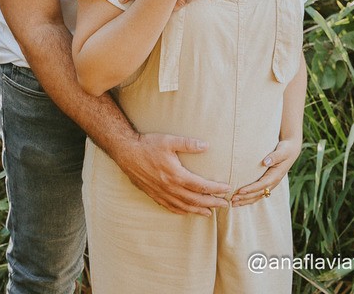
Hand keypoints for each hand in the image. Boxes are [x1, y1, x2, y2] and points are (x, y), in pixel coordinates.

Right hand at [111, 132, 231, 215]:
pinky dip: (180, 210)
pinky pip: (169, 206)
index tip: (227, 189)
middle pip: (195, 199)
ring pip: (183, 206)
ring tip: (210, 213)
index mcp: (176, 175)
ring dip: (198, 210)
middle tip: (225, 205)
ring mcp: (161, 193)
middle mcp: (169, 188)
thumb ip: (189, 144)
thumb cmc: (148, 144)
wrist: (126, 152)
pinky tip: (187, 211)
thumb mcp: (169, 140)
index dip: (215, 189)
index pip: (201, 186)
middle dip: (212, 203)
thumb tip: (206, 145)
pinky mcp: (153, 194)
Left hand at [231, 138, 301, 207]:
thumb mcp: (282, 151)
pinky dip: (249, 198)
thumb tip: (266, 162)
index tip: (241, 191)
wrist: (291, 150)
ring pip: (258, 196)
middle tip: (233, 199)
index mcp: (276, 175)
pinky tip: (241, 200)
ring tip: (234, 203)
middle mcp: (273, 182)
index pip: (262, 184)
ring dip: (246, 200)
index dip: (251, 189)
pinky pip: (258, 194)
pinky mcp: (268, 183)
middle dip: (245, 197)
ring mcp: (271, 184)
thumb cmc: (286, 149)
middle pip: (258, 193)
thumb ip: (275, 156)